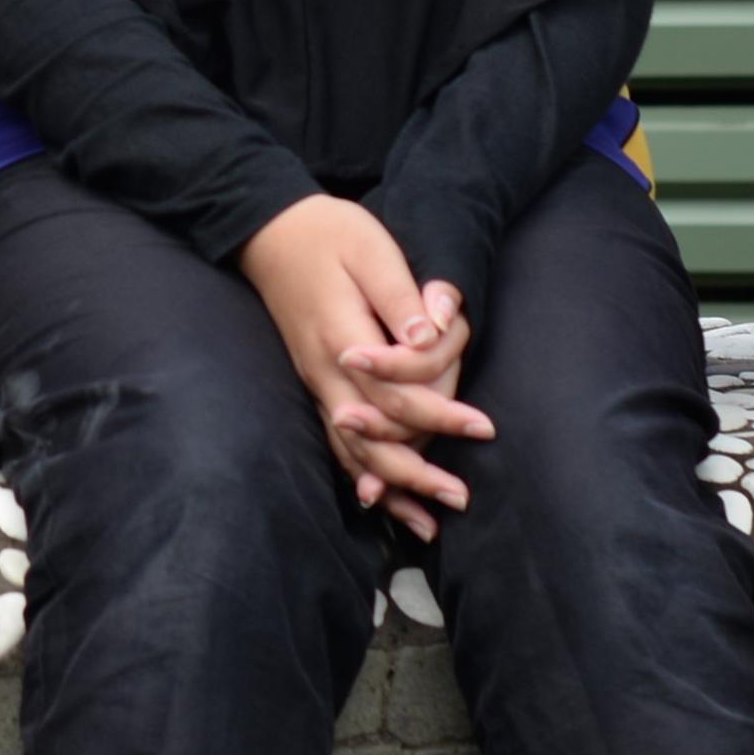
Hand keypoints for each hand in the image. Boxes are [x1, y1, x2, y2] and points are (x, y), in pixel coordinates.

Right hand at [238, 196, 486, 540]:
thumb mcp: (371, 250)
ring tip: (427, 523)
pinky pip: (335, 441)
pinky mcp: (314, 382)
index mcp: (344, 338)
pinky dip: (359, 473)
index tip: (484, 429)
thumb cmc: (329, 233)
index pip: (399, 395)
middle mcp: (326, 372)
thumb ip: (400, 298)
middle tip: (462, 498)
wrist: (269, 230)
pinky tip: (377, 499)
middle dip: (418, 474)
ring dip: (390, 487)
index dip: (443, 416)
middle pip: (374, 440)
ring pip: (352, 451)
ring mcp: (315, 381)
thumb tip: (429, 337)